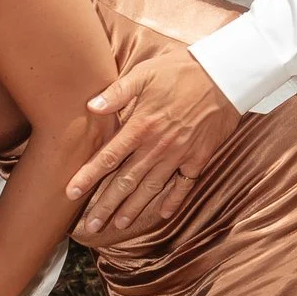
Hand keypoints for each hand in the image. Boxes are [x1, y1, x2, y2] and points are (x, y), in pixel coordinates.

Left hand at [67, 41, 239, 243]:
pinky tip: (163, 215)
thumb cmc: (182, 70)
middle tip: (91, 225)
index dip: (88, 176)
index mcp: (141, 126)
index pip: (108, 158)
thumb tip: (90, 106)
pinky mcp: (199, 159)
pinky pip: (184, 186)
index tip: (71, 193)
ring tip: (118, 225)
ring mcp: (179, 156)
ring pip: (152, 188)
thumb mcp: (145, 73)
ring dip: (134, 208)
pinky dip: (174, 201)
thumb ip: (117, 92)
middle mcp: (157, 146)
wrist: (225, 76)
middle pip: (126, 181)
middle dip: (106, 205)